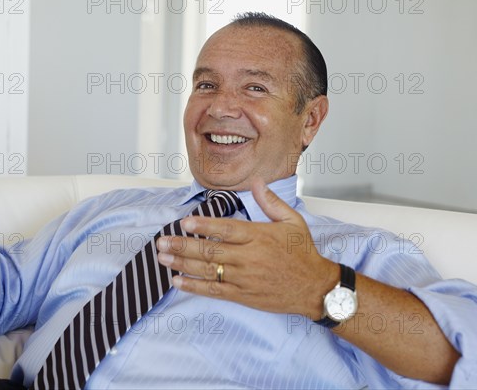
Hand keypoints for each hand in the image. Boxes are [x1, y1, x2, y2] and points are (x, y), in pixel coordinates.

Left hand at [156, 177, 338, 317]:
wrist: (315, 287)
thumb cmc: (303, 253)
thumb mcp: (292, 221)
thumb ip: (271, 202)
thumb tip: (256, 182)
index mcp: (258, 236)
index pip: (225, 229)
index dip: (203, 226)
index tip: (184, 223)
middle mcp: (248, 257)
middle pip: (209, 250)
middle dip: (182, 245)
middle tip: (162, 241)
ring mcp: (244, 278)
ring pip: (207, 270)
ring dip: (182, 263)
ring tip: (162, 258)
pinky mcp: (242, 295)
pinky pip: (214, 290)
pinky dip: (194, 286)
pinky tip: (178, 281)